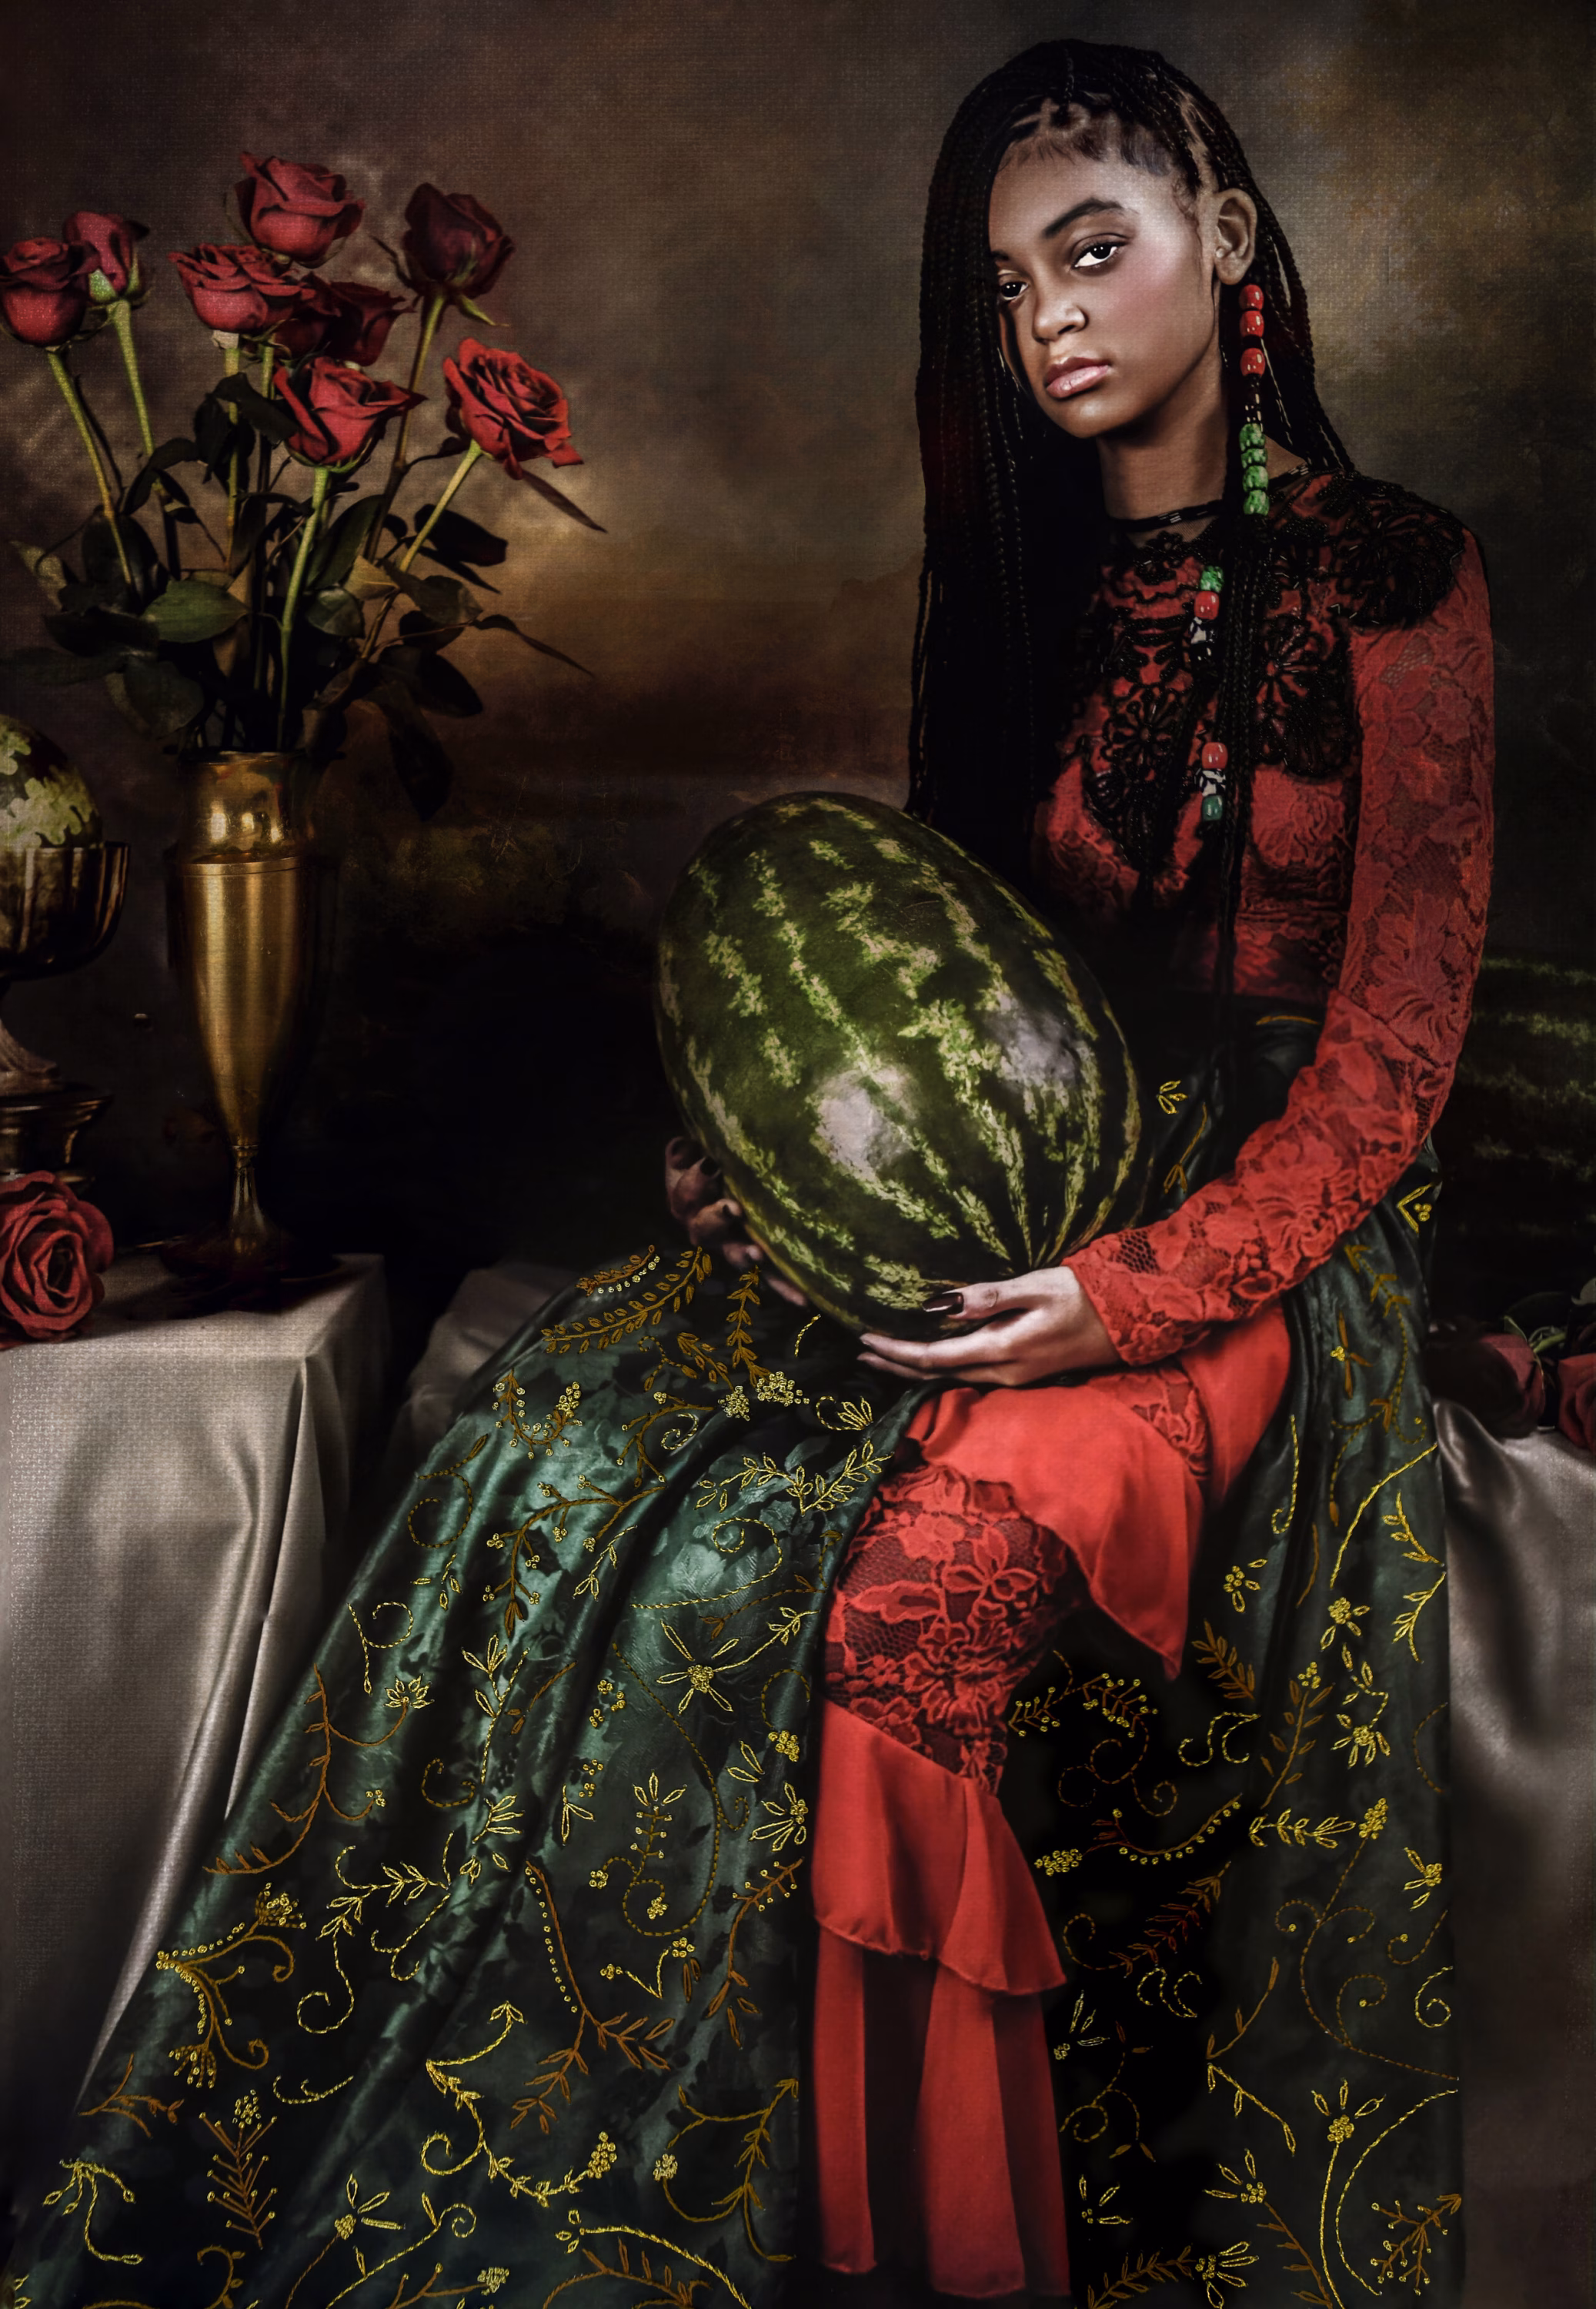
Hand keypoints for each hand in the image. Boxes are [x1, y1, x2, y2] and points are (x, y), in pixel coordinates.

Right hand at [664, 1137, 807, 1305]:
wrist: (725, 1178)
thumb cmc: (711, 1158)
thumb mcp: (693, 1152)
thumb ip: (684, 1151)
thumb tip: (680, 1148)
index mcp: (688, 1201)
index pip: (684, 1194)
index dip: (694, 1182)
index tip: (710, 1165)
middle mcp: (706, 1228)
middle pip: (704, 1227)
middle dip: (716, 1218)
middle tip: (732, 1208)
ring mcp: (732, 1245)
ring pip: (734, 1255)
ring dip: (744, 1254)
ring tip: (757, 1254)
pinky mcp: (757, 1257)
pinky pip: (770, 1276)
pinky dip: (785, 1287)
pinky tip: (803, 1300)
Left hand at [859, 1266, 1118, 1386]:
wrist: (1133, 1322)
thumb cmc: (1086, 1296)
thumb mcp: (1038, 1285)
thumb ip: (990, 1297)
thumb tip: (942, 1305)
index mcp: (1003, 1350)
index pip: (934, 1358)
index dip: (896, 1351)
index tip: (865, 1341)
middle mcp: (1005, 1372)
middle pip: (937, 1376)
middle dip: (896, 1367)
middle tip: (861, 1355)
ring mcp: (1016, 1378)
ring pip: (952, 1379)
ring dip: (915, 1371)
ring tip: (884, 1360)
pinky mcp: (1025, 1373)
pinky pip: (970, 1376)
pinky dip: (941, 1369)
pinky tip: (931, 1361)